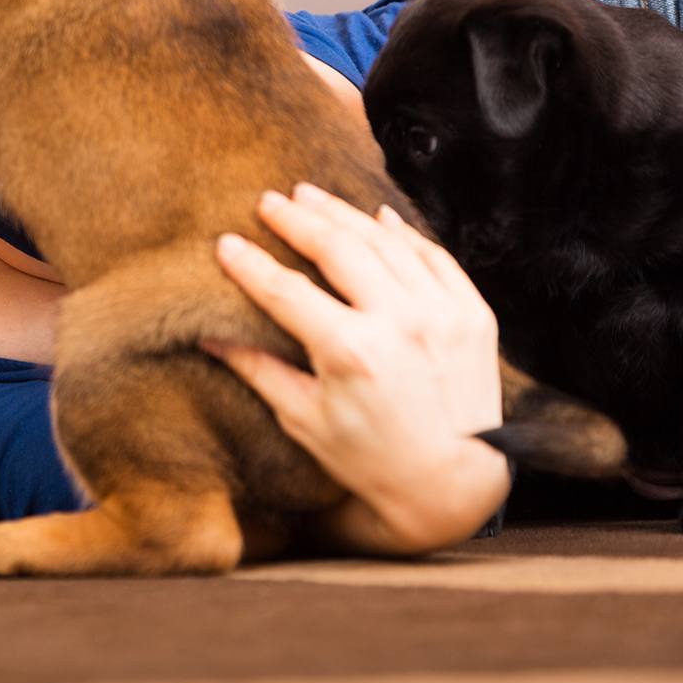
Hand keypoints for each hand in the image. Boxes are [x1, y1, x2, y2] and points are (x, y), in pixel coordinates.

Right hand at [202, 183, 509, 553]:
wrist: (456, 486)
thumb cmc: (372, 460)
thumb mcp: (305, 419)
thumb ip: (258, 369)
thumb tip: (209, 334)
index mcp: (351, 353)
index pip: (286, 291)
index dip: (251, 265)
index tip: (225, 243)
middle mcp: (399, 323)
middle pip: (338, 249)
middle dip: (297, 220)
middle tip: (268, 201)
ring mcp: (442, 314)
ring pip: (385, 242)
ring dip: (343, 214)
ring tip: (311, 196)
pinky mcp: (472, 314)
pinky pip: (434, 257)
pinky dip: (404, 233)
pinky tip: (378, 217)